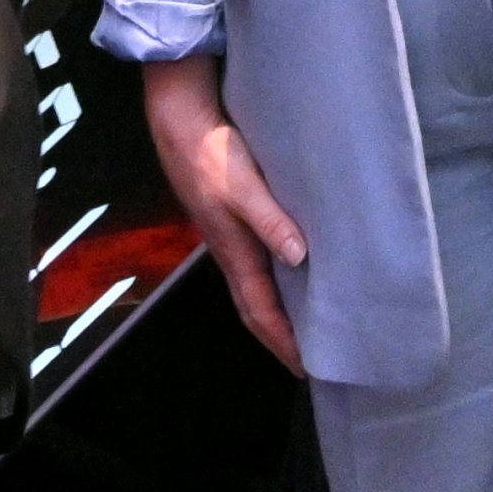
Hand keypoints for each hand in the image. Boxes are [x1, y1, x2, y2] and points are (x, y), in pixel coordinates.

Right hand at [144, 53, 310, 373]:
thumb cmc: (211, 156)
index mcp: (234, 254)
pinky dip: (276, 280)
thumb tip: (300, 258)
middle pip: (256, 308)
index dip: (282, 342)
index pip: (260, 313)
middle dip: (280, 337)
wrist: (181, 124)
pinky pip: (257, 264)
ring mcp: (230, 238)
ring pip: (257, 287)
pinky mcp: (232, 219)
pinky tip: (295, 272)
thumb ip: (272, 221)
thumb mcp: (244, 188)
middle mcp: (232, 253)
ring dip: (278, 310)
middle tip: (311, 357)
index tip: (306, 367)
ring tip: (307, 324)